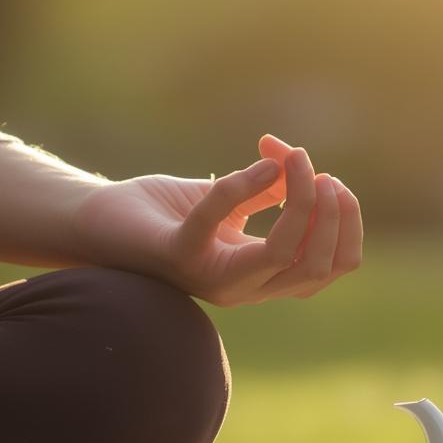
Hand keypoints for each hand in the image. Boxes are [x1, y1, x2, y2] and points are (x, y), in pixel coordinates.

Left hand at [76, 135, 362, 306]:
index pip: (332, 267)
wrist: (95, 220)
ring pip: (283, 255)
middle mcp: (242, 287)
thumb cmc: (163, 214)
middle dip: (333, 214)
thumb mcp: (227, 198)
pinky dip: (246, 184)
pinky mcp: (176, 255)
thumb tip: (295, 161)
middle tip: (318, 171)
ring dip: (302, 202)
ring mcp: (209, 277)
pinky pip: (221, 220)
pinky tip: (262, 155)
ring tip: (296, 160)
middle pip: (318, 265)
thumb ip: (266, 188)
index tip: (335, 181)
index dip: (348, 224)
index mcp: (261, 275)